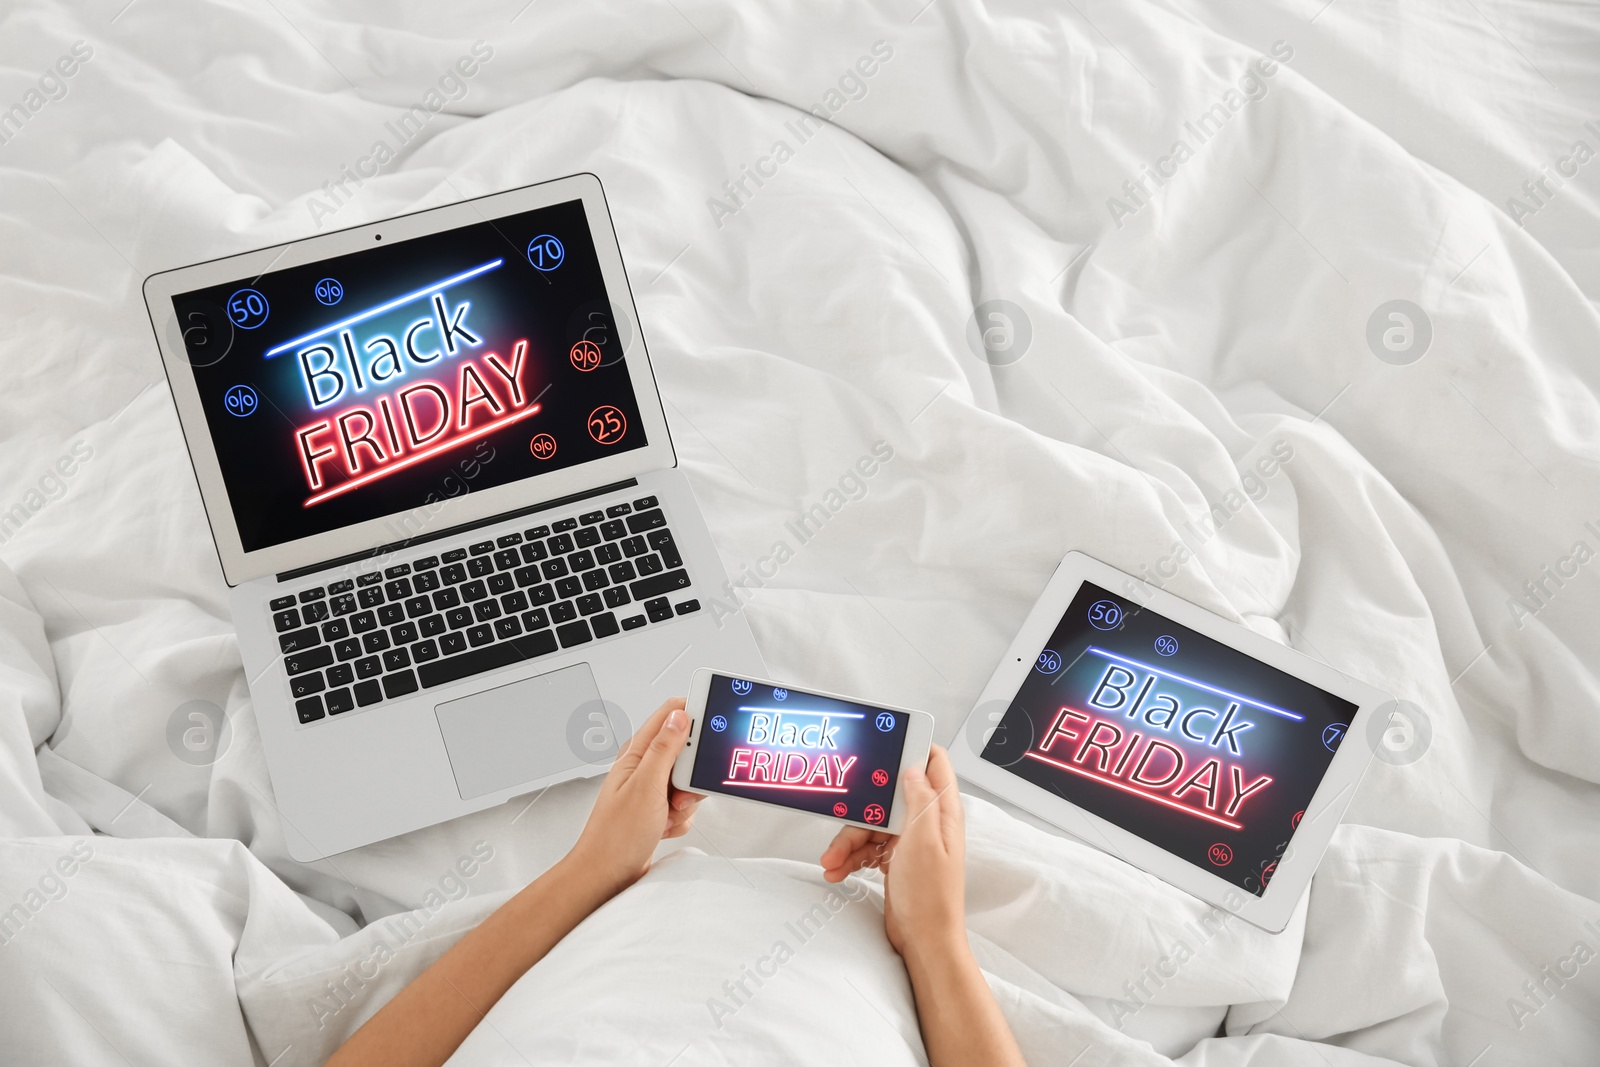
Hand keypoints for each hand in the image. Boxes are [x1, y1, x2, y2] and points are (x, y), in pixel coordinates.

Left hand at [567, 698, 700, 899]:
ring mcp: (652, 788)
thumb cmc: (615, 835)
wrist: (608, 875)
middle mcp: (644, 767)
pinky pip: (686, 805)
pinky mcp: (659, 808)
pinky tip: (663, 827)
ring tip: (667, 814)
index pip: (670, 715)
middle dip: (692, 775)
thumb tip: (680, 715)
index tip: (711, 728)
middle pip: (687, 753)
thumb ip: (665, 748)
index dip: (693, 715)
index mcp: (637, 752)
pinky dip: (680, 819)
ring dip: (686, 802)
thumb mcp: (646, 786)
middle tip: (679, 791)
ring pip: (690, 782)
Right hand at [819, 746, 966, 959]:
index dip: (911, 749)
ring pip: (872, 825)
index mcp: (941, 812)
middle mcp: (927, 823)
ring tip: (832, 860)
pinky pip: (867, 847)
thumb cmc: (931, 898)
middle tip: (843, 820)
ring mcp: (910, 842)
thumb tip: (912, 769)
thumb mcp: (924, 842)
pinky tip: (838, 869)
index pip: (934, 763)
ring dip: (848, 841)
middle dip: (861, 810)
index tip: (883, 745)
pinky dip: (851, 857)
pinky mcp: (895, 860)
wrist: (924, 942)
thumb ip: (919, 801)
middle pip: (888, 798)